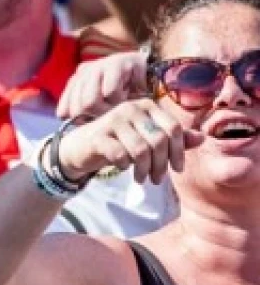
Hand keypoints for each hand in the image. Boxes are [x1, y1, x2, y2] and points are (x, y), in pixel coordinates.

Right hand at [55, 97, 198, 184]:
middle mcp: (131, 107)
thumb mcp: (148, 139)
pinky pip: (120, 155)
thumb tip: (202, 138)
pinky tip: (123, 168)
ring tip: (142, 178)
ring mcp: (113, 119)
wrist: (82, 147)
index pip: (174, 128)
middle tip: (158, 179)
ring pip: (141, 149)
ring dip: (144, 169)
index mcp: (147, 105)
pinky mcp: (98, 135)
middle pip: (159, 140)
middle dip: (161, 164)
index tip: (177, 169)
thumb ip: (173, 138)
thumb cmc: (120, 142)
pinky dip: (125, 166)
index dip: (179, 151)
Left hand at [57, 51, 147, 119]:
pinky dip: (120, 100)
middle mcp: (84, 73)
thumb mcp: (102, 100)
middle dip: (94, 117)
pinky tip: (128, 98)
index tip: (91, 124)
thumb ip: (87, 110)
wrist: (148, 67)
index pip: (64, 109)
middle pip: (77, 107)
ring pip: (89, 101)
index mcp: (77, 81)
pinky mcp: (115, 64)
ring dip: (107, 110)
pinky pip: (110, 91)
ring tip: (118, 108)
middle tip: (109, 117)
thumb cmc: (125, 89)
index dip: (77, 121)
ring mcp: (98, 66)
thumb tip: (73, 123)